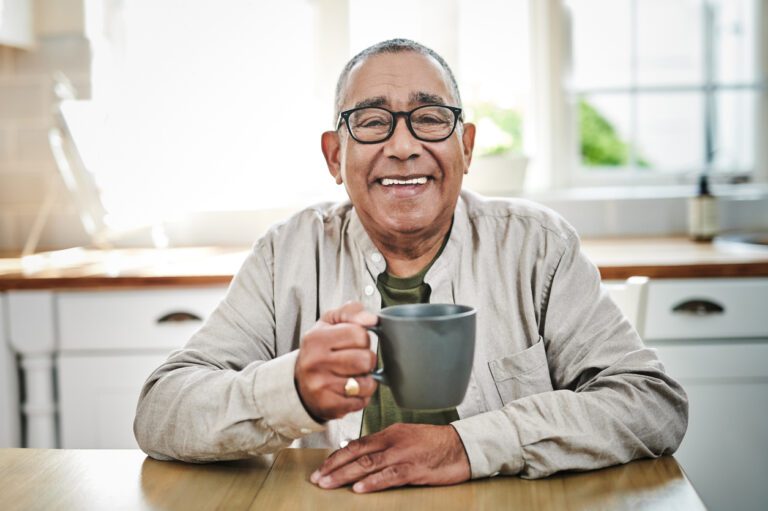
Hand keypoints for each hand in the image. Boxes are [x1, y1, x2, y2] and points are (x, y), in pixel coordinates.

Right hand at [295, 302, 378, 420]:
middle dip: (368, 361)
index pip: (359, 334)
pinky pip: (361, 403)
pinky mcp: (328, 406)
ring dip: (367, 381)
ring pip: (367, 383)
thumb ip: (351, 312)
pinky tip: (350, 391)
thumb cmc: (320, 350)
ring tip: (355, 377)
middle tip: (357, 362)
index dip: (363, 339)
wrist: (298, 384)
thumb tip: (372, 319)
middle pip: (366, 360)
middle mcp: (315, 362)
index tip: (355, 343)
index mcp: (316, 338)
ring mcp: (321, 386)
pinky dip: (361, 398)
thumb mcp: (329, 324)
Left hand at [310, 423, 470, 492]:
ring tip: (329, 484)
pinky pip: (389, 476)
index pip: (357, 443)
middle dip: (335, 466)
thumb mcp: (406, 437)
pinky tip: (359, 488)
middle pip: (358, 453)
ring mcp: (403, 455)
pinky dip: (372, 482)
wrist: (462, 446)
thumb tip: (362, 455)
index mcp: (390, 433)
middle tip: (318, 478)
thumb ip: (385, 445)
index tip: (322, 468)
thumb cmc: (435, 444)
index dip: (338, 456)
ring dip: (345, 475)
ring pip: (368, 464)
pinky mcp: (415, 469)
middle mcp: (393, 441)